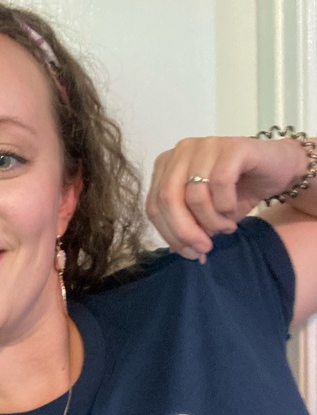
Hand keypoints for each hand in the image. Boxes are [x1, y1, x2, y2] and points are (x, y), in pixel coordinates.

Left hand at [145, 136, 305, 262]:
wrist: (278, 170)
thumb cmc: (235, 192)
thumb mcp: (205, 216)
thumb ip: (188, 229)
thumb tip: (181, 252)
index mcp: (165, 166)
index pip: (153, 206)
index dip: (168, 234)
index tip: (189, 253)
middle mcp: (181, 151)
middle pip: (167, 199)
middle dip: (184, 231)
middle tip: (204, 248)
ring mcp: (206, 145)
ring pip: (194, 194)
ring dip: (210, 221)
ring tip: (225, 228)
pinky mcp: (232, 146)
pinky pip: (220, 182)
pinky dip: (225, 205)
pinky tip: (232, 212)